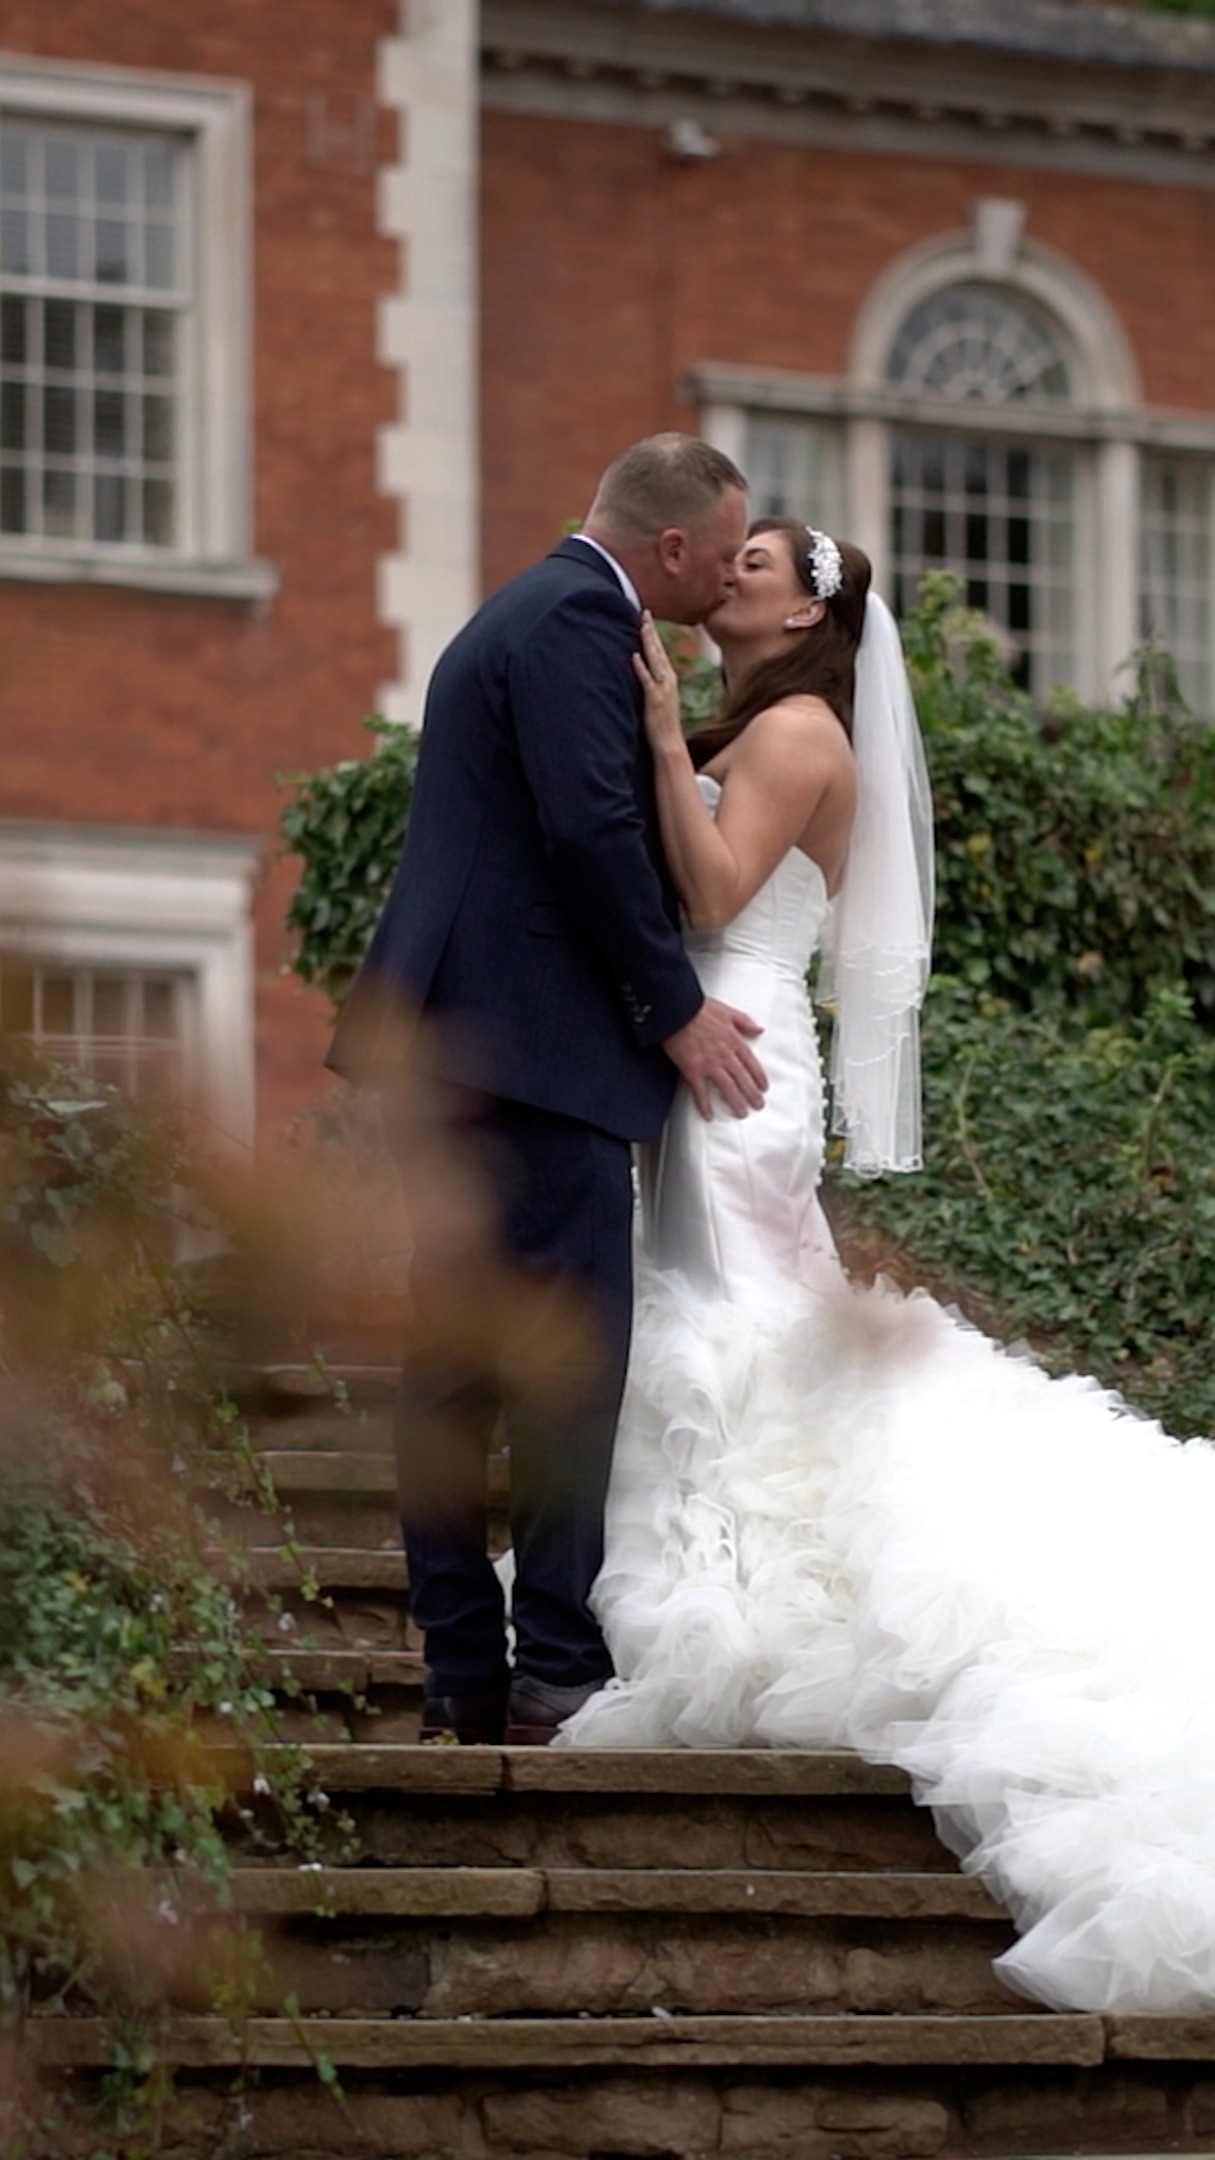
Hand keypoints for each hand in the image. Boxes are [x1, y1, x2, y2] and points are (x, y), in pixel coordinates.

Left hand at [632, 611, 684, 753]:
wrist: (669, 744)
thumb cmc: (662, 725)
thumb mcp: (659, 700)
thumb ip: (652, 685)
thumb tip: (643, 673)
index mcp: (668, 679)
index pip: (660, 652)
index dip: (653, 635)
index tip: (647, 619)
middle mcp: (667, 681)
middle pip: (658, 651)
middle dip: (651, 631)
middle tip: (645, 613)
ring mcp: (662, 689)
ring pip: (655, 661)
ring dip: (649, 643)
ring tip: (643, 626)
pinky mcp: (654, 700)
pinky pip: (646, 681)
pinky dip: (641, 668)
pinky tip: (635, 656)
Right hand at [663, 998, 767, 1119]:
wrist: (677, 1009)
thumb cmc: (697, 1007)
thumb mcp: (727, 1010)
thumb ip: (745, 1022)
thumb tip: (759, 1029)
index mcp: (734, 1040)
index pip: (752, 1063)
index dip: (760, 1077)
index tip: (763, 1087)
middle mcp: (725, 1054)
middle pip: (743, 1079)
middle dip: (753, 1095)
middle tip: (758, 1105)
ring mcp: (709, 1064)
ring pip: (728, 1088)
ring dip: (736, 1103)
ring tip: (741, 1112)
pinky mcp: (692, 1069)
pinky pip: (701, 1092)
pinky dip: (705, 1105)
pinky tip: (709, 1115)